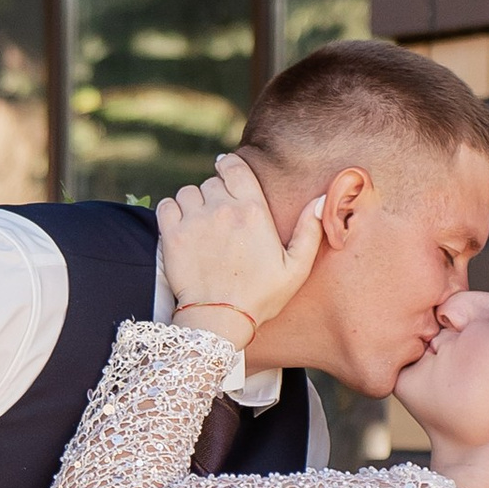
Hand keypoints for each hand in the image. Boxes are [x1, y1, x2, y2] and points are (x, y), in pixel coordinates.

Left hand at [157, 150, 323, 348]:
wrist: (219, 321)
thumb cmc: (260, 297)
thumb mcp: (296, 268)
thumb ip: (310, 231)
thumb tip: (321, 200)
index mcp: (254, 211)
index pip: (235, 166)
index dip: (229, 166)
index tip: (228, 176)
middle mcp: (224, 210)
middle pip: (212, 182)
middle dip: (215, 194)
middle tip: (220, 219)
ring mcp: (196, 221)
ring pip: (188, 192)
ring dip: (193, 204)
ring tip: (201, 225)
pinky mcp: (173, 235)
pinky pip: (167, 205)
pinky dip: (172, 212)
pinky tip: (182, 228)